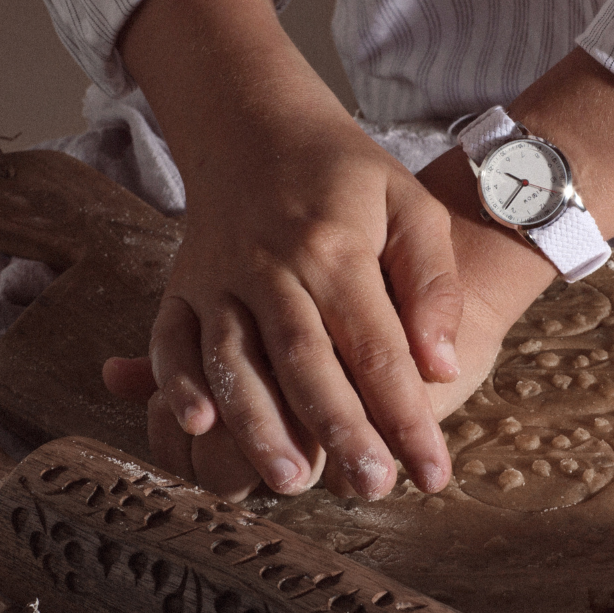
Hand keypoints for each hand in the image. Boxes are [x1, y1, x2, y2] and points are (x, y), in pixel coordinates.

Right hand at [106, 0, 462, 502]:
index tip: (434, 474)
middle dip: (341, 432)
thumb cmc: (346, 174)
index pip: (377, 349)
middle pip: (307, 362)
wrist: (256, 123)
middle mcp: (271, 265)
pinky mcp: (182, 285)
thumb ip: (431, 284)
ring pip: (235, 360)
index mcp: (334, 247)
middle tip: (372, 488)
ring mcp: (218, 276)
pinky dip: (177, 384)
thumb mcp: (410, 206)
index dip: (406, 417)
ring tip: (291, 482)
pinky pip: (171, 339)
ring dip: (259, 425)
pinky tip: (196, 427)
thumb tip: (442, 367)